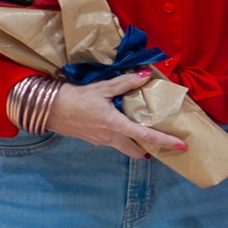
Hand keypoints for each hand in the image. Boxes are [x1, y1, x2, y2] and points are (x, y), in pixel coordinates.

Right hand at [37, 71, 186, 157]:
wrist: (46, 109)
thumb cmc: (74, 98)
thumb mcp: (101, 88)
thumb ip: (125, 83)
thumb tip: (145, 76)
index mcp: (115, 126)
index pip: (146, 137)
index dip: (165, 142)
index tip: (181, 146)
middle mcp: (110, 138)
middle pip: (137, 151)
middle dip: (151, 149)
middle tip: (163, 140)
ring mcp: (101, 141)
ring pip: (125, 148)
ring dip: (137, 144)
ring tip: (146, 130)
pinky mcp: (94, 140)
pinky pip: (114, 142)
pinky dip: (124, 138)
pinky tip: (124, 125)